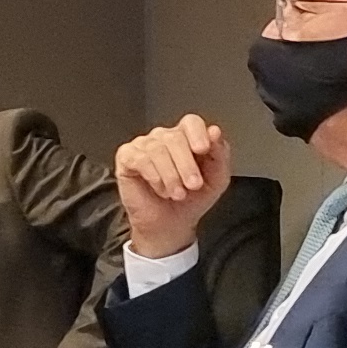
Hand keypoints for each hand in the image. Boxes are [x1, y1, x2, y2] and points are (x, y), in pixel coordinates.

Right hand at [113, 116, 231, 259]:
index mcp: (187, 138)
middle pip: (174, 137)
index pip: (191, 122)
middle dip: (186, 165)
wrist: (170, 225)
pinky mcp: (126, 157)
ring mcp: (143, 145)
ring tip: (177, 193)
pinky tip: (160, 188)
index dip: (197, 133)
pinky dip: (154, 177)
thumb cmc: (192, 200)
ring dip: (171, 176)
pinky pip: (140, 159)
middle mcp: (164, 138)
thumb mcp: (216, 180)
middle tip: (193, 185)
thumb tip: (215, 132)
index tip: (203, 150)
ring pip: (157, 149)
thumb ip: (220, 155)